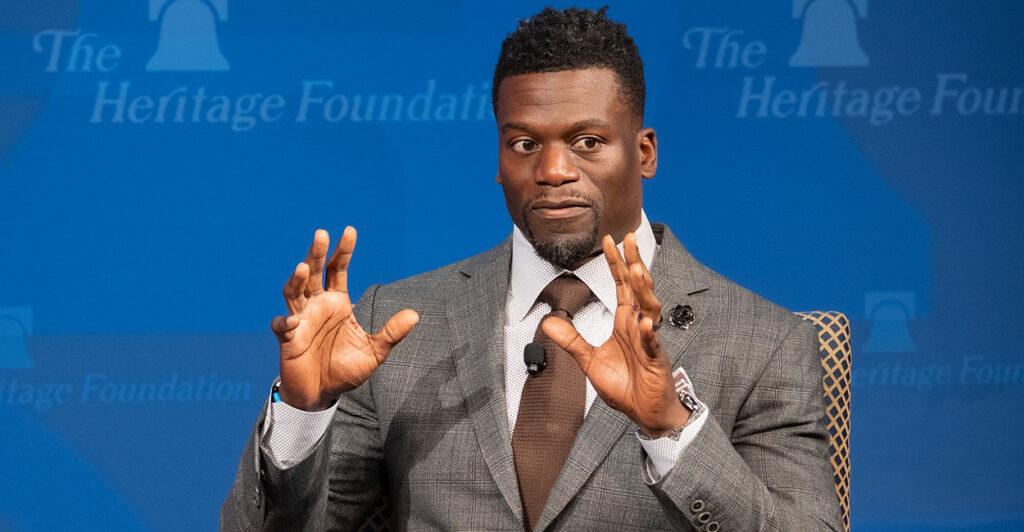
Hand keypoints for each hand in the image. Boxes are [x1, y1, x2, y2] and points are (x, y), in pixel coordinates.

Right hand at [270, 227, 418, 410]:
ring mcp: (301, 319)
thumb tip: (415, 315)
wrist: (322, 394)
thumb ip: (391, 333)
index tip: (349, 231)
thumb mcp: (375, 352)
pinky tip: (293, 321)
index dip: (343, 251)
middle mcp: (317, 305)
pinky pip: (282, 326)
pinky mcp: (288, 339)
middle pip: (314, 272)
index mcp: (338, 303)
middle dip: (317, 253)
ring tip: (302, 267)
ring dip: (297, 280)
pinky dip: (286, 321)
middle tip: (321, 234)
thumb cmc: (346, 370)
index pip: (337, 269)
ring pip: (294, 292)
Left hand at [542, 233, 688, 436]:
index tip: (609, 240)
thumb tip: (547, 322)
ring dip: (644, 290)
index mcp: (625, 323)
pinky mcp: (656, 361)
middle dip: (634, 263)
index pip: (621, 286)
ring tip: (637, 270)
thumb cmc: (624, 385)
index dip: (616, 263)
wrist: (644, 412)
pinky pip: (653, 344)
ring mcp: (649, 342)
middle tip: (628, 239)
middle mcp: (639, 326)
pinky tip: (645, 324)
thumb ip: (571, 340)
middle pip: (638, 288)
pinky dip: (649, 334)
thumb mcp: (590, 360)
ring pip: (649, 309)